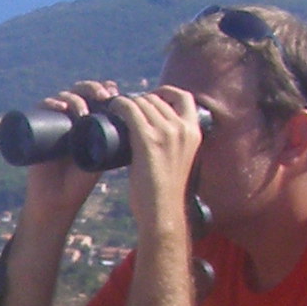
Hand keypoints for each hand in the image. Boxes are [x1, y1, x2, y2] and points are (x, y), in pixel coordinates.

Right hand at [18, 81, 113, 232]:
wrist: (56, 199)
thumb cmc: (80, 182)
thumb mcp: (102, 158)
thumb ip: (115, 145)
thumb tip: (137, 122)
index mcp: (87, 121)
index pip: (95, 95)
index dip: (104, 88)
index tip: (115, 94)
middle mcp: (68, 117)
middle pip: (79, 91)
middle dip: (91, 88)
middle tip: (102, 96)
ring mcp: (51, 122)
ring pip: (62, 97)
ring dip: (74, 97)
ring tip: (83, 111)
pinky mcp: (35, 129)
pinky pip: (40, 109)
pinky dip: (49, 103)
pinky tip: (59, 106)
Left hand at [105, 85, 205, 235]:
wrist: (162, 212)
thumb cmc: (166, 191)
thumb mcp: (179, 160)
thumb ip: (175, 145)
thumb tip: (158, 136)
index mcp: (195, 131)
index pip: (183, 97)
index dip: (164, 93)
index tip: (148, 100)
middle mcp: (183, 128)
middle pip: (157, 99)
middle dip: (139, 100)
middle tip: (124, 110)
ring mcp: (166, 132)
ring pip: (142, 102)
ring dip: (126, 102)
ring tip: (115, 111)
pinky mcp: (147, 140)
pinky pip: (130, 110)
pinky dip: (119, 105)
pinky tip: (112, 107)